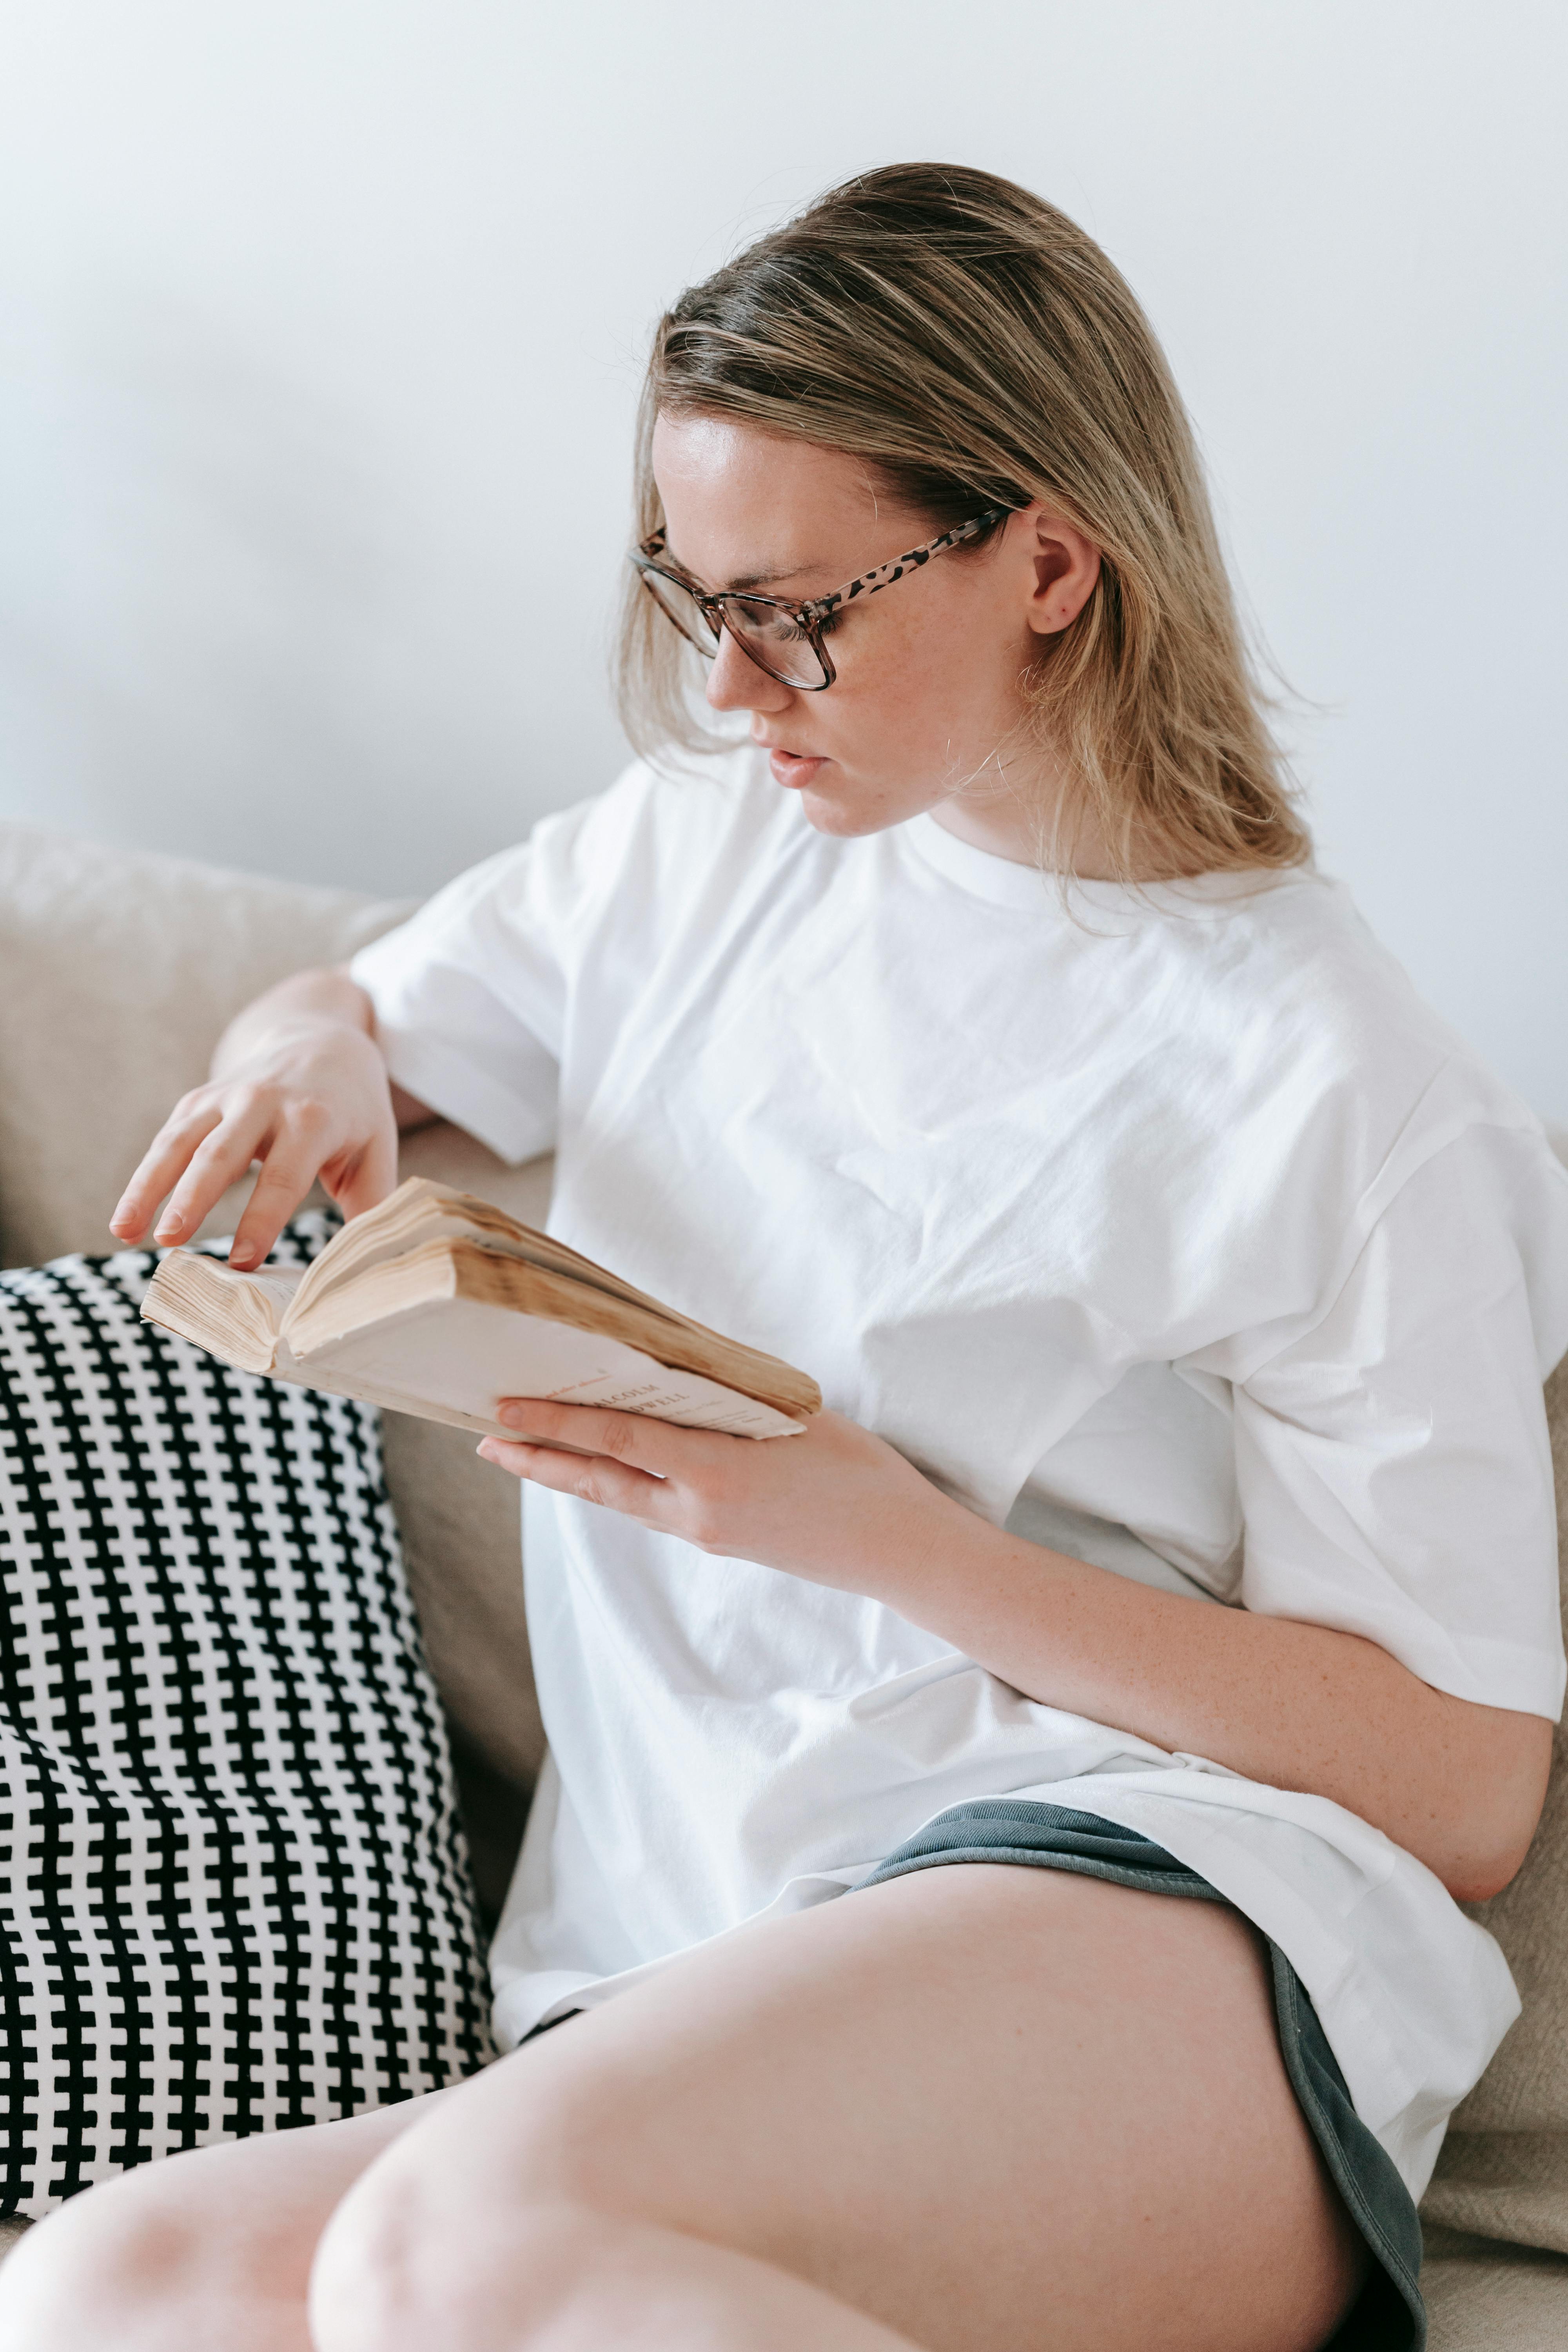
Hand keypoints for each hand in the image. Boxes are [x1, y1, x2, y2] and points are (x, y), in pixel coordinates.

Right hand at [111, 993, 399, 1270]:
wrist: (322, 1042)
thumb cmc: (354, 1111)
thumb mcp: (377, 1149)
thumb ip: (373, 1204)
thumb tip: (361, 1265)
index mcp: (313, 1118)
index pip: (284, 1175)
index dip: (263, 1219)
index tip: (243, 1262)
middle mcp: (263, 1102)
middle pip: (221, 1153)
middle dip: (193, 1197)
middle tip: (170, 1240)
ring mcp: (225, 1096)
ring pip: (179, 1142)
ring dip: (148, 1187)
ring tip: (124, 1231)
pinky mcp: (198, 1100)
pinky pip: (167, 1140)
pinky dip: (145, 1177)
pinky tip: (127, 1217)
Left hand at [477, 1401, 966, 1596]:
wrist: (898, 1548)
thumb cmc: (860, 1473)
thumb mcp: (793, 1416)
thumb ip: (731, 1399)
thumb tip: (679, 1374)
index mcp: (715, 1472)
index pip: (615, 1442)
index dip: (554, 1424)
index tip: (504, 1409)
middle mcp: (698, 1511)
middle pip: (599, 1482)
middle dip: (537, 1460)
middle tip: (486, 1438)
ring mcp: (707, 1533)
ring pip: (622, 1499)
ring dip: (572, 1474)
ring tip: (527, 1451)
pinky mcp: (721, 1543)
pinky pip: (657, 1508)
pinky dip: (621, 1485)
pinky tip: (609, 1466)